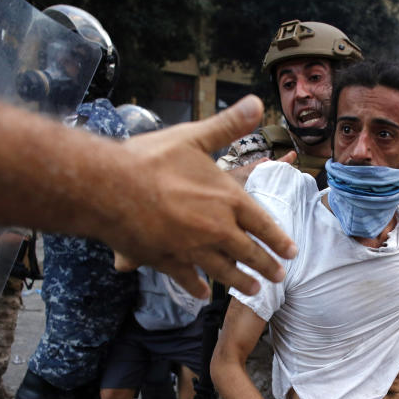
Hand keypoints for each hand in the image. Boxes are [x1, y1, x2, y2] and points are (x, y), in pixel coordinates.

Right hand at [106, 96, 296, 298]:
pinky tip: (204, 295)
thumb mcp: (193, 136)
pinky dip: (197, 287)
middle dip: (266, 265)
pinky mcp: (167, 261)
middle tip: (278, 277)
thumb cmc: (150, 159)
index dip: (278, 239)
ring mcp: (193, 249)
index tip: (291, 252)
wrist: (108, 188)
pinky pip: (188, 278)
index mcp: (228, 199)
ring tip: (252, 290)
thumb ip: (227, 125)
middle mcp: (217, 229)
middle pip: (248, 252)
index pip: (262, 223)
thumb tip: (258, 103)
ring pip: (224, 271)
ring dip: (240, 282)